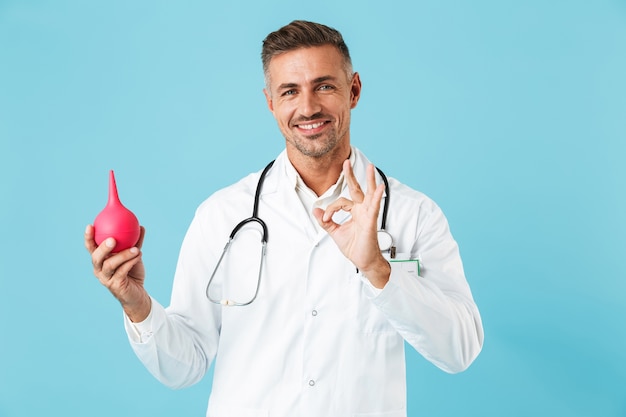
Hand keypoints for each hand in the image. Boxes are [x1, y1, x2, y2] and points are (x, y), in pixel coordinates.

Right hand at [84, 224, 150, 321]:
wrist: (137, 293)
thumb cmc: (133, 272)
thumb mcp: (133, 255)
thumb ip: (135, 242)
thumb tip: (140, 226)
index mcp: (100, 260)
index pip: (91, 248)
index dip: (88, 238)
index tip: (90, 225)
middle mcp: (99, 269)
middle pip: (96, 258)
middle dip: (102, 248)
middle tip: (113, 239)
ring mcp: (106, 279)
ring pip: (110, 265)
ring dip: (123, 255)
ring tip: (135, 248)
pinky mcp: (115, 286)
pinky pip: (122, 271)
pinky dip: (131, 262)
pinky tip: (139, 255)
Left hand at [313, 160, 390, 287]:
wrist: (364, 261)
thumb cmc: (354, 247)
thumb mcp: (335, 232)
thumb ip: (325, 221)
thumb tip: (315, 210)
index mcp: (354, 212)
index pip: (340, 202)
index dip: (330, 209)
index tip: (325, 219)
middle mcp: (362, 210)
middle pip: (356, 189)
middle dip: (351, 176)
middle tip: (346, 162)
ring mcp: (367, 215)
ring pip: (369, 194)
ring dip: (370, 180)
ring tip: (371, 167)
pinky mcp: (371, 221)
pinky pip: (374, 207)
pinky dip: (377, 197)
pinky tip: (380, 188)